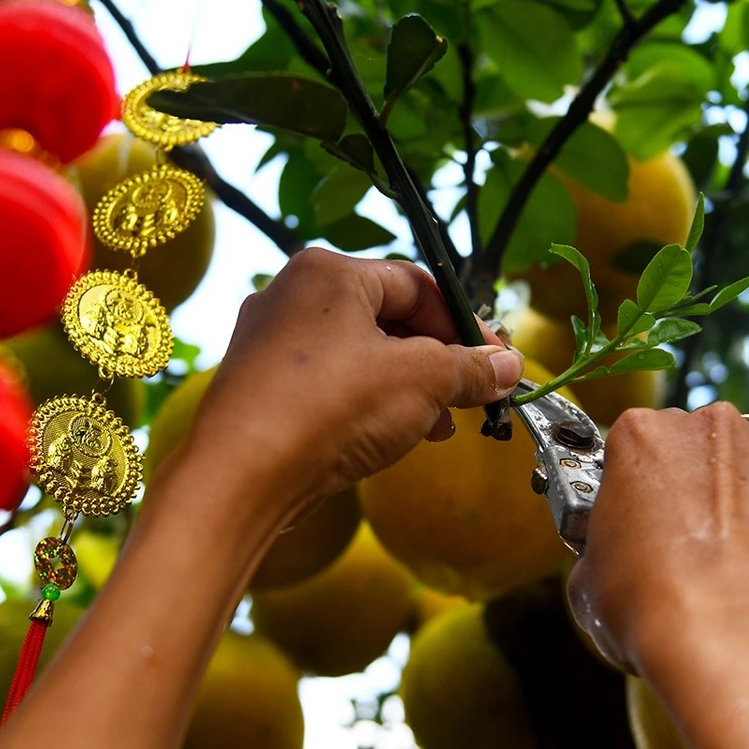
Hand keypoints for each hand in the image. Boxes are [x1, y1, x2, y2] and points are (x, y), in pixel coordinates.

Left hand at [176, 249, 522, 517]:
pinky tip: (397, 437)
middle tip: (475, 395)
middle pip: (388, 318)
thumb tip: (508, 367)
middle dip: (438, 360)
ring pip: (360, 355)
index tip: (499, 361)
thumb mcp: (421, 381)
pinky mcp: (261, 388)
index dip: (465, 323)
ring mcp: (270, 343)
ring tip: (443, 425)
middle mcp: (292, 296)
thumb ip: (469, 368)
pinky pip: (330, 384)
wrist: (241, 476)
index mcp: (328, 272)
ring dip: (409, 388)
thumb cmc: (329, 409)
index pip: (417, 284)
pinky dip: (369, 403)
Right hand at [567, 403, 748, 673]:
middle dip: (711, 499)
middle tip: (708, 559)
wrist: (735, 637)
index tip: (654, 536)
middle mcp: (714, 427)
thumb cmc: (654, 610)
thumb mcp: (592, 585)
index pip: (643, 454)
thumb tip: (620, 568)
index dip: (649, 500)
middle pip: (712, 455)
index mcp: (643, 436)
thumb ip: (608, 552)